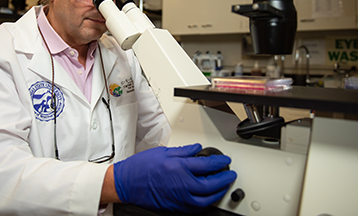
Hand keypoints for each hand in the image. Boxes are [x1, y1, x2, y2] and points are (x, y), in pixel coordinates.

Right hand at [113, 143, 236, 212]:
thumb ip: (184, 151)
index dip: (220, 162)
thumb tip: (197, 149)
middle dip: (224, 179)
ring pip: (206, 200)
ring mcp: (180, 199)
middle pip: (211, 185)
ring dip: (218, 192)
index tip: (225, 161)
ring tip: (222, 185)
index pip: (207, 165)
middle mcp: (182, 185)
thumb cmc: (141, 167)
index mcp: (179, 168)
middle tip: (230, 174)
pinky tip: (207, 196)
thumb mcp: (164, 152)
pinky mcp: (176, 207)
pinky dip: (206, 201)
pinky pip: (197, 207)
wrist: (127, 183)